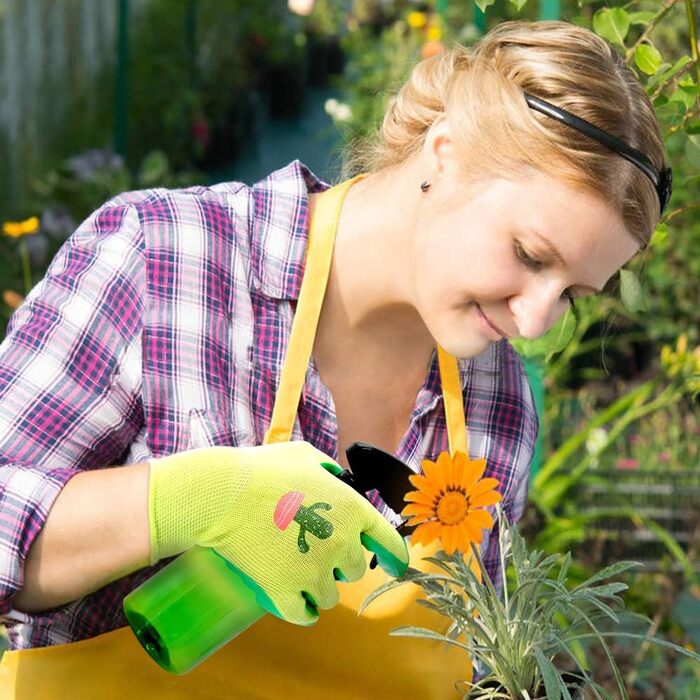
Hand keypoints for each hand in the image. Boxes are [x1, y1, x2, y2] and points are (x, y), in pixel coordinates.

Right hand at [148, 441, 407, 624]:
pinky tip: (297, 603)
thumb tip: (337, 477)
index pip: (389, 542)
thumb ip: (330, 470)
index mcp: (353, 509)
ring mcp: (314, 571)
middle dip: (339, 563)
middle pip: (354, 570)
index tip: (396, 566)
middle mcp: (341, 544)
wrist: (224, 492)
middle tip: (315, 550)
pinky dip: (302, 610)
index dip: (395, 557)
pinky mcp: (285, 591)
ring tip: (298, 572)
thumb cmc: (264, 469)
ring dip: (319, 588)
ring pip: (330, 596)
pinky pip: (305, 614)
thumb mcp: (307, 456)